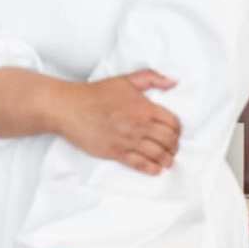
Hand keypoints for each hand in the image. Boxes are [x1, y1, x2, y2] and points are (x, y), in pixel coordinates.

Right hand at [52, 70, 180, 173]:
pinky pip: (139, 164)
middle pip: (168, 140)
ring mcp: (128, 140)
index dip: (178, 130)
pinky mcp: (116, 152)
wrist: (70, 108)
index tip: (176, 133)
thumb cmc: (96, 93)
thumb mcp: (126, 80)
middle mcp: (139, 125)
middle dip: (174, 146)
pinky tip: (155, 169)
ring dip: (166, 159)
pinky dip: (151, 169)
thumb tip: (173, 82)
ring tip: (167, 161)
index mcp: (144, 107)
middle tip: (173, 149)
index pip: (172, 123)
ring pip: (157, 154)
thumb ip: (151, 78)